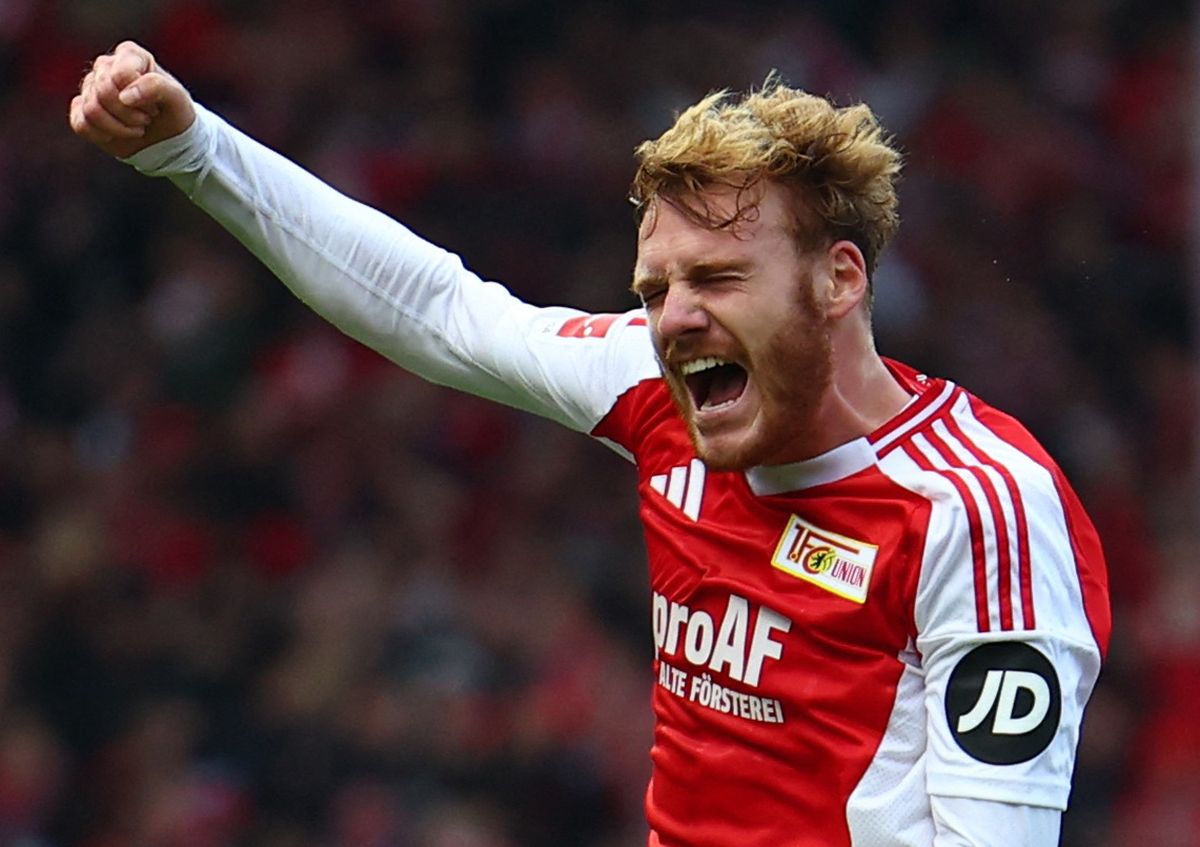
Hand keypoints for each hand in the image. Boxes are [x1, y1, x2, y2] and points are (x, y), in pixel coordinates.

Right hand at [69, 41, 196, 158]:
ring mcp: (90, 87)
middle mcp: (106, 66)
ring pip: (91, 109)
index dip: (139, 97)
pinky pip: (80, 123)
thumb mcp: (177, 98)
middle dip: (129, 114)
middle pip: (104, 92)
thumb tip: (125, 96)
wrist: (167, 139)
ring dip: (119, 127)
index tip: (155, 106)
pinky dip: (102, 135)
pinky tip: (117, 134)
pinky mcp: (81, 110)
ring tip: (136, 126)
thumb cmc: (173, 112)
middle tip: (147, 118)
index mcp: (130, 55)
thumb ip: (156, 87)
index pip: (121, 74)